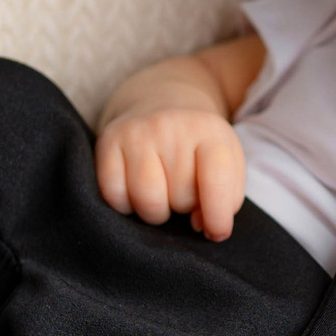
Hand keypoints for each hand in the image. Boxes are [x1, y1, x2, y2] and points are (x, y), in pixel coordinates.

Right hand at [96, 106, 246, 238]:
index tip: (217, 232)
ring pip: (147, 201)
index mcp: (210, 130)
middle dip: (184, 205)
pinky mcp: (108, 141)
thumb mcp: (228, 163)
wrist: (160, 102)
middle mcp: (171, 125)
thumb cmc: (198, 147)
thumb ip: (226, 198)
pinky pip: (114, 196)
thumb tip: (201, 225)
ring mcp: (137, 132)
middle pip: (180, 198)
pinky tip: (135, 190)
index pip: (216, 181)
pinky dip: (125, 204)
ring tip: (162, 194)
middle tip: (182, 188)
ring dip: (156, 211)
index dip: (218, 216)